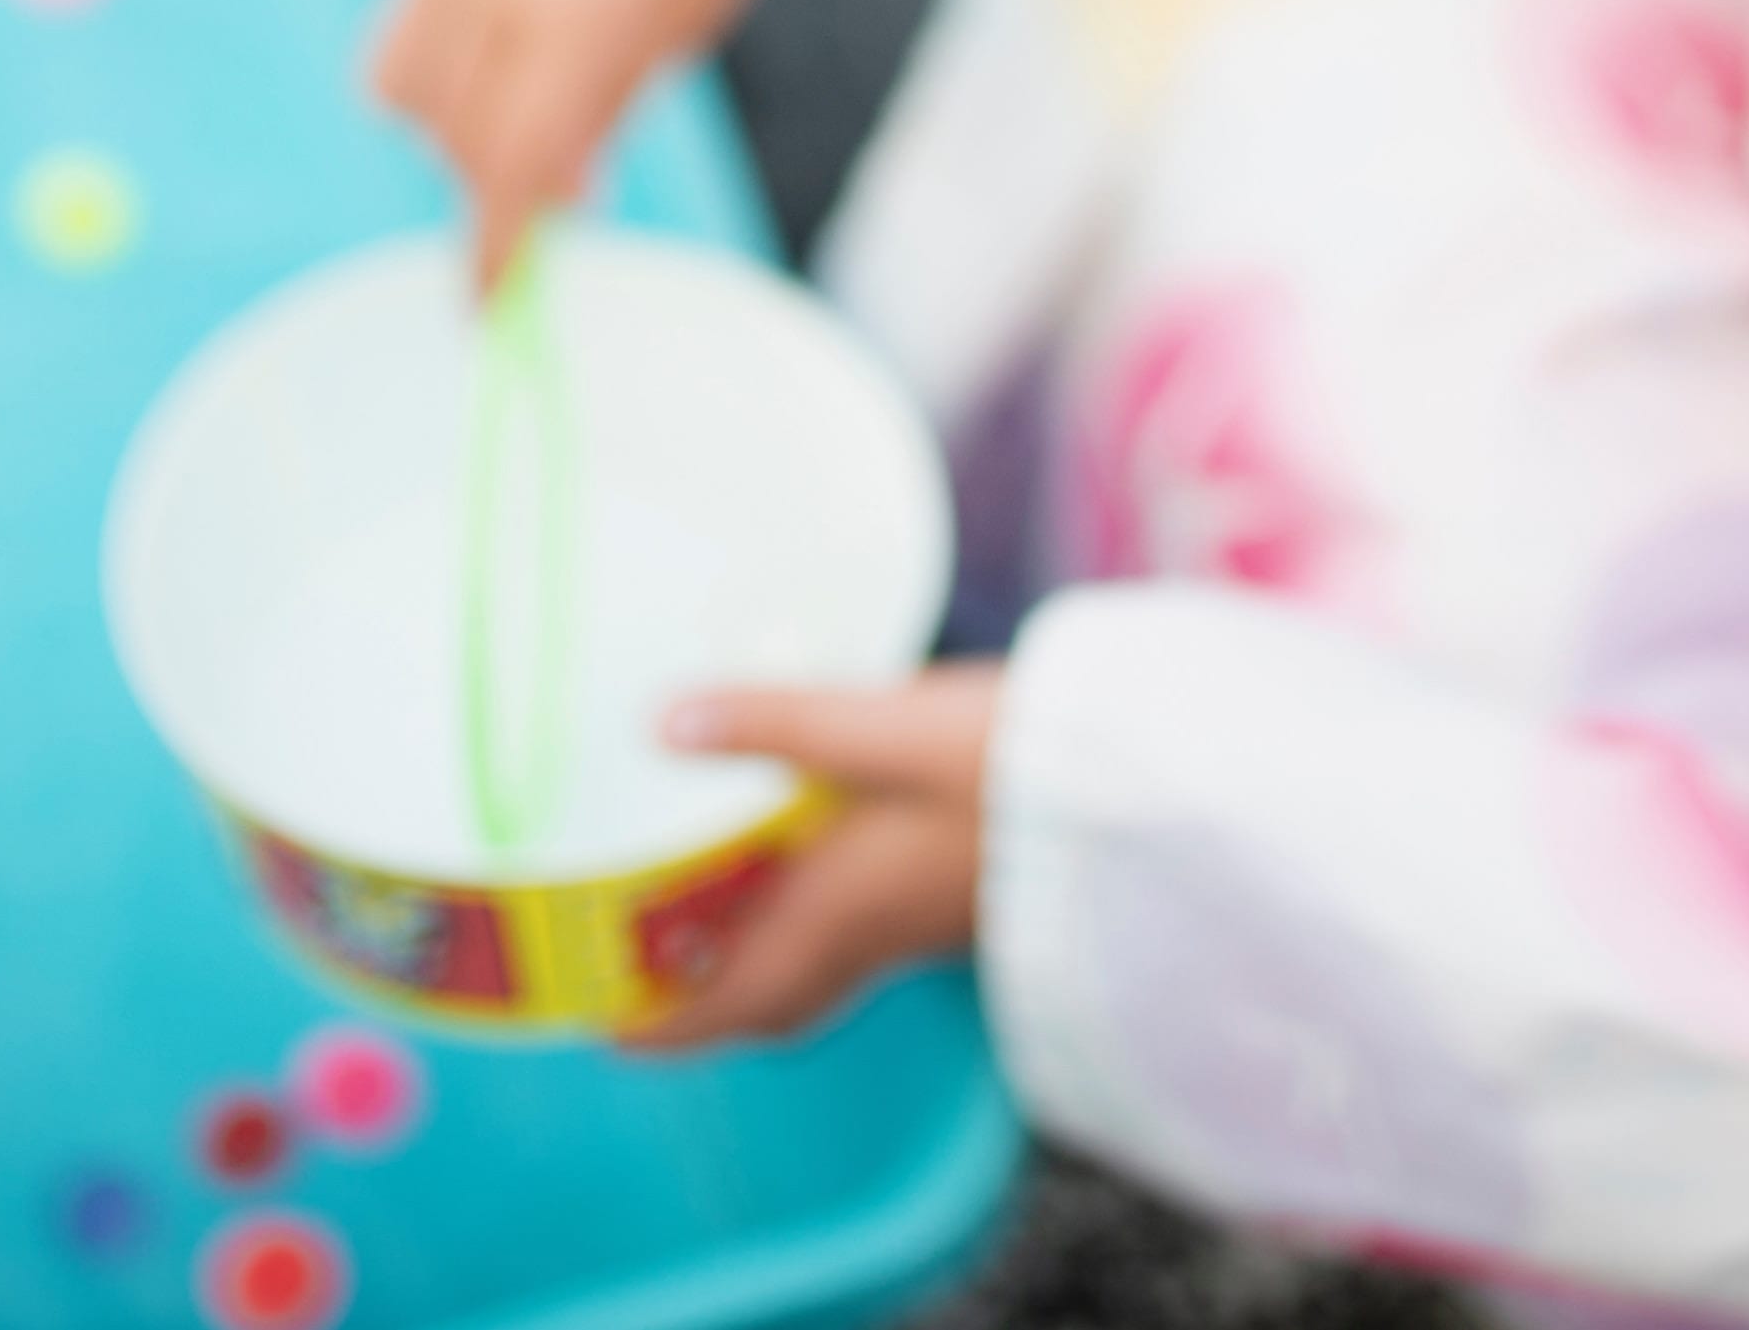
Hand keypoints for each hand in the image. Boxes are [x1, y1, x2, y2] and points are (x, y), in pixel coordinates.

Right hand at [369, 0, 799, 280]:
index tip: (485, 305)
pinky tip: (523, 28)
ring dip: (450, 120)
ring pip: (403, 76)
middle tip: (541, 196)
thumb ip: (614, 92)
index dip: (492, 248)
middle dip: (482, 181)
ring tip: (532, 102)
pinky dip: (450, 49)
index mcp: (573, 14)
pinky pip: (414, 9)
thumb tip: (566, 180)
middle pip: (442, 132)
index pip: (507, 166)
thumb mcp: (695, 3)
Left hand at [629, 665, 1001, 1050]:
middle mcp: (876, 934)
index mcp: (840, 913)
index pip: (735, 1002)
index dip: (666, 1026)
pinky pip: (862, 933)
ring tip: (714, 910)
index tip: (605, 1027)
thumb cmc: (1011, 762)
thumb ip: (776, 722)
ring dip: (760, 959)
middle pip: (776, 999)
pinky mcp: (958, 892)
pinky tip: (816, 851)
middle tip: (648, 970)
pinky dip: (814, 919)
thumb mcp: (885, 727)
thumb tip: (662, 722)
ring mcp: (922, 920)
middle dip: (708, 1000)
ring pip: (821, 969)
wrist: (1143, 787)